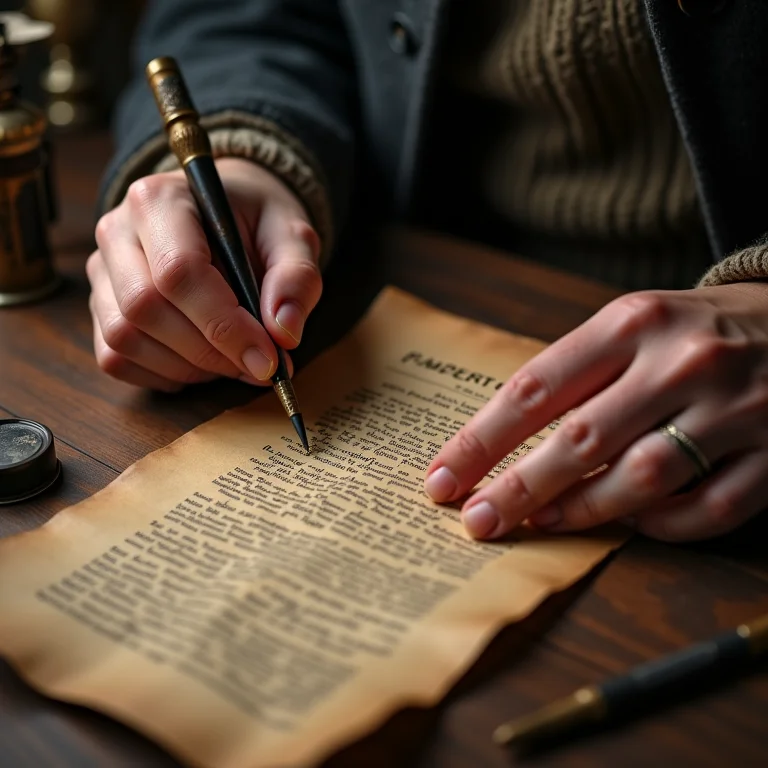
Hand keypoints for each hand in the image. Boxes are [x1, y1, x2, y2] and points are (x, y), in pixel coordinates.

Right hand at [87, 158, 320, 390]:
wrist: (226, 213)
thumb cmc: (257, 222)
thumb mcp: (293, 236)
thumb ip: (296, 278)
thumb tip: (284, 333)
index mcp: (161, 200)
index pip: (179, 272)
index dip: (225, 326)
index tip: (268, 359)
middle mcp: (118, 231)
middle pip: (145, 308)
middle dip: (209, 352)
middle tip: (259, 366)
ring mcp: (102, 271)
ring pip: (124, 339)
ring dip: (188, 368)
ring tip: (233, 361)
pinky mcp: (100, 306)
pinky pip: (116, 358)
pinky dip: (163, 375)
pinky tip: (202, 364)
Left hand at [424, 282, 767, 541]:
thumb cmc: (696, 328)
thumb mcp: (635, 323)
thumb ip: (579, 374)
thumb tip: (508, 444)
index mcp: (632, 322)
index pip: (536, 387)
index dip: (481, 439)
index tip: (443, 476)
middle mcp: (681, 361)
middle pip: (580, 438)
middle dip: (518, 488)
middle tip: (477, 520)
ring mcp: (734, 408)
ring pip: (642, 478)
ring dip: (582, 510)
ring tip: (540, 523)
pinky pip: (709, 509)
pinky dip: (663, 526)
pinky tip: (633, 523)